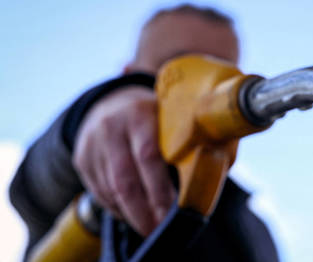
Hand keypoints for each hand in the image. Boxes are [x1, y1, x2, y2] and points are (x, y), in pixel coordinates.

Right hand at [73, 86, 175, 235]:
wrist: (110, 101)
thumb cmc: (152, 115)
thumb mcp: (169, 114)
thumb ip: (186, 138)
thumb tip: (213, 171)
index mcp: (140, 115)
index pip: (149, 156)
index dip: (161, 189)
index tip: (175, 210)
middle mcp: (112, 128)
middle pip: (126, 180)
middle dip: (144, 212)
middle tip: (160, 229)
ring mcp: (93, 145)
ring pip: (110, 190)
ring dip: (131, 214)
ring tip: (149, 228)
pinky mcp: (82, 159)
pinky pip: (98, 192)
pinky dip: (117, 209)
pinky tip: (132, 215)